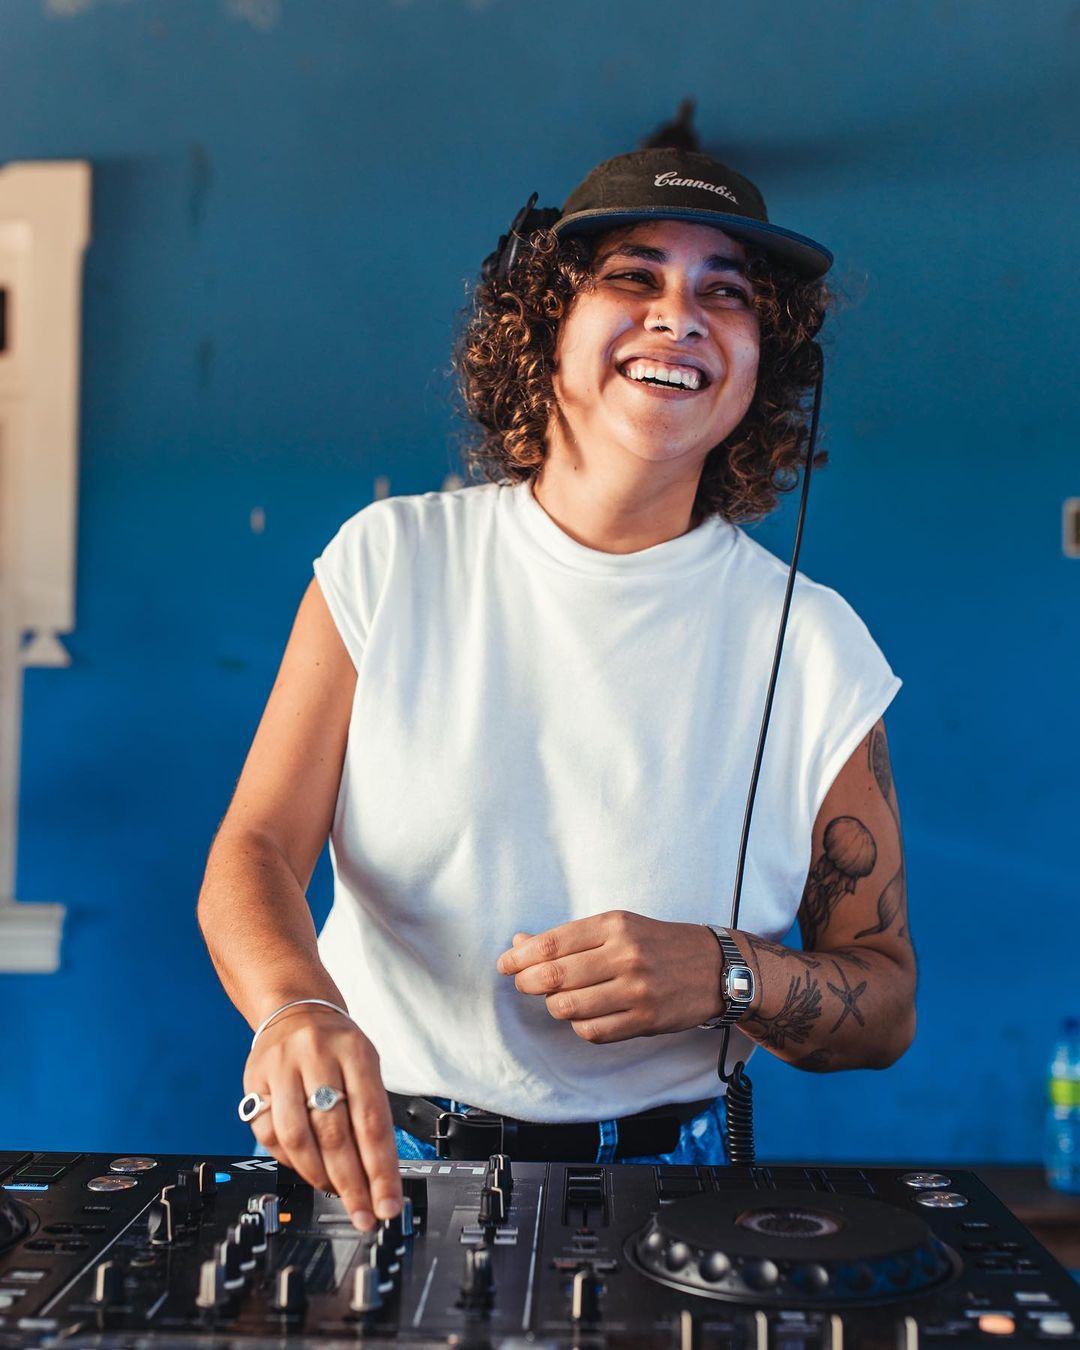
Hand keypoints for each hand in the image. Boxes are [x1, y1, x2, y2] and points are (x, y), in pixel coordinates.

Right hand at [242, 1007, 400, 1232]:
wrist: (294, 1008)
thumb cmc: (336, 1044)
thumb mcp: (366, 1063)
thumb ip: (371, 1113)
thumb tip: (379, 1176)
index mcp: (355, 1052)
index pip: (372, 1121)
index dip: (381, 1170)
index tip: (388, 1204)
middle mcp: (317, 1056)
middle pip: (335, 1135)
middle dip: (352, 1184)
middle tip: (364, 1214)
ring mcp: (282, 1069)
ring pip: (298, 1139)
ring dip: (318, 1177)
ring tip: (335, 1192)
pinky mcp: (254, 1082)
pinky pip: (268, 1135)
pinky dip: (289, 1161)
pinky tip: (306, 1168)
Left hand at [495, 911, 722, 1042]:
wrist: (715, 967)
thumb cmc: (659, 943)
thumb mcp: (619, 926)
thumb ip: (570, 937)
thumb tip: (520, 943)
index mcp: (614, 925)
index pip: (552, 943)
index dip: (520, 957)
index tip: (505, 964)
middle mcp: (625, 955)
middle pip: (555, 976)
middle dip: (528, 982)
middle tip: (523, 983)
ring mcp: (636, 990)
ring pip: (569, 1007)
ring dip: (554, 1005)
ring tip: (557, 999)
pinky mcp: (645, 1019)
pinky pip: (593, 1031)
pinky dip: (579, 1025)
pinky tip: (583, 1015)